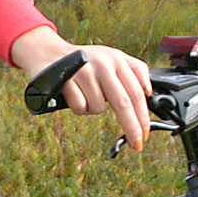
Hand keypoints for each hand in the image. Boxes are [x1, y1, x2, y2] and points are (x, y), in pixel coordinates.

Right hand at [8, 28, 151, 146]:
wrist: (49, 52)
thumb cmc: (85, 60)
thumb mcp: (112, 57)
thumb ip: (135, 70)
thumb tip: (148, 92)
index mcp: (117, 59)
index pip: (135, 92)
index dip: (142, 116)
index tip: (145, 133)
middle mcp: (102, 64)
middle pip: (123, 103)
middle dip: (131, 127)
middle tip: (137, 144)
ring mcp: (83, 71)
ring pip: (98, 108)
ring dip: (92, 108)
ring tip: (85, 94)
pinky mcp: (66, 80)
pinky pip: (80, 107)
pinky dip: (78, 107)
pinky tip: (74, 95)